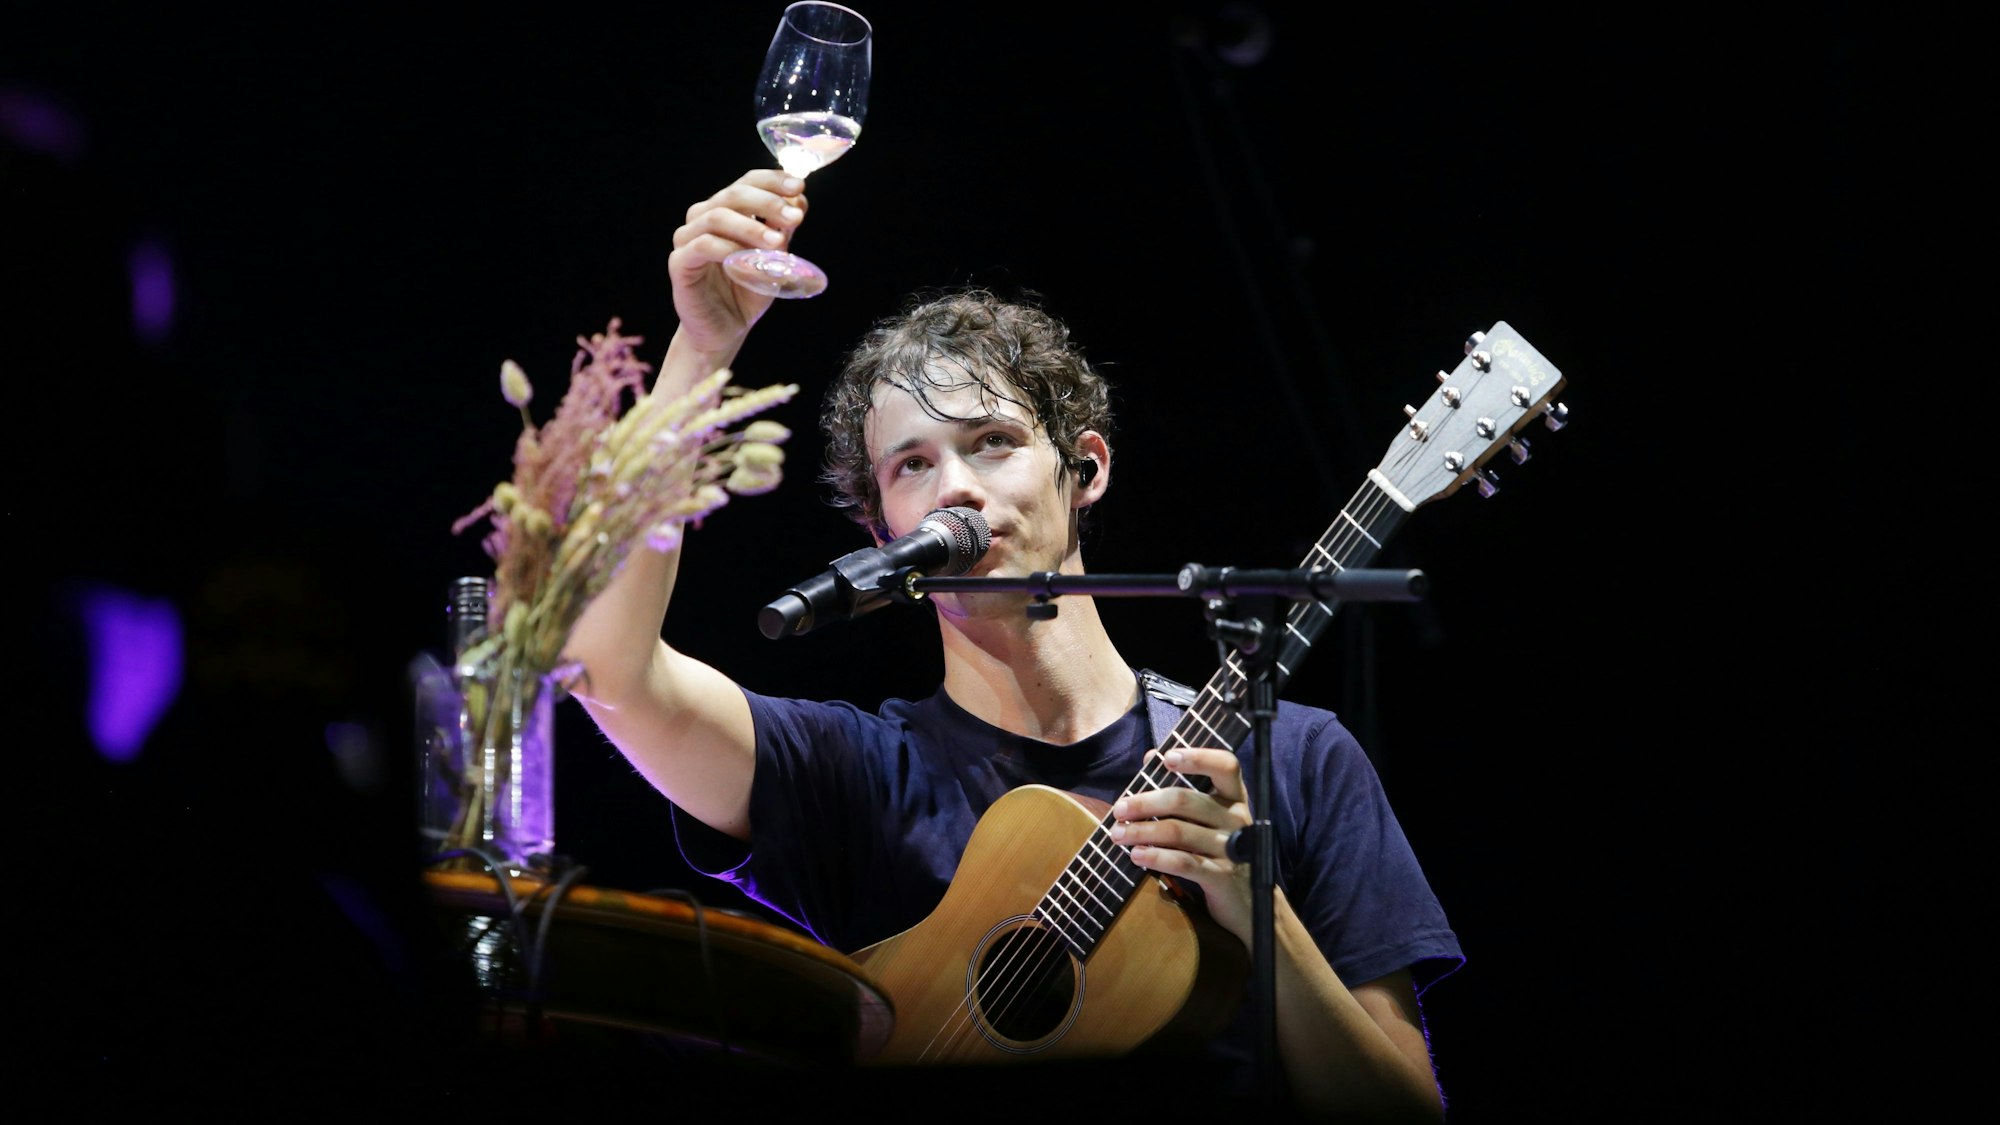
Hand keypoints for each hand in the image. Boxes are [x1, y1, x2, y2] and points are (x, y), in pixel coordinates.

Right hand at [662, 168, 807, 382]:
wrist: (725, 330)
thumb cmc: (747, 291)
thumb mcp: (774, 259)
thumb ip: (782, 231)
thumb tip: (799, 202)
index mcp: (726, 210)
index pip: (747, 182)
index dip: (772, 181)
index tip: (798, 187)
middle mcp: (703, 218)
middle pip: (733, 195)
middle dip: (768, 203)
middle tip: (794, 219)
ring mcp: (688, 239)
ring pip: (717, 217)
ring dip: (751, 227)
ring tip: (778, 243)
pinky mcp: (679, 263)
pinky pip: (702, 246)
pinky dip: (729, 249)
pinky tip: (749, 260)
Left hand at [1109, 747, 1255, 943]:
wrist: (1247, 902)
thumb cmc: (1217, 850)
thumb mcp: (1206, 818)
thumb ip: (1181, 786)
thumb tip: (1151, 756)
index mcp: (1234, 797)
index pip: (1226, 765)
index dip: (1198, 757)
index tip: (1166, 758)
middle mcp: (1236, 818)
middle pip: (1186, 800)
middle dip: (1146, 802)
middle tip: (1119, 809)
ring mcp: (1231, 848)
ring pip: (1179, 831)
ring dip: (1142, 831)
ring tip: (1117, 834)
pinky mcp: (1222, 876)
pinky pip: (1184, 862)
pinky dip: (1156, 857)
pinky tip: (1136, 856)